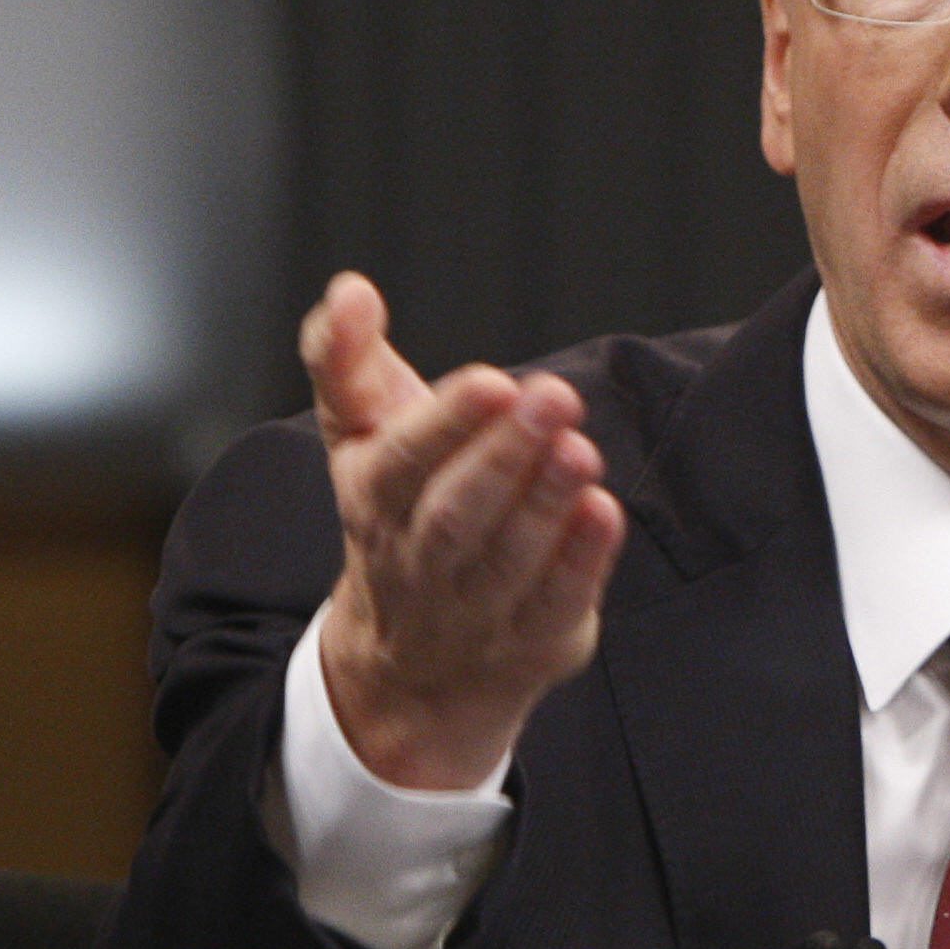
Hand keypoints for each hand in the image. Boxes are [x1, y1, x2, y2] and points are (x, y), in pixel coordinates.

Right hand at [302, 272, 626, 788]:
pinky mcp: (530, 641)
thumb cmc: (400, 508)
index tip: (493, 380)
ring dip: (546, 503)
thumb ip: (345, 356)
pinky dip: (580, 562)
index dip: (447, 423)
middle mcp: (419, 559)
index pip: (403, 460)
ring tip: (579, 450)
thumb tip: (350, 288)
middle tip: (554, 396)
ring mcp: (474, 608)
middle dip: (505, 454)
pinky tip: (604, 513)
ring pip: (507, 560)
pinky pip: (554, 604)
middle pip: (456, 513)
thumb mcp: (360, 431)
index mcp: (374, 497)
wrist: (413, 660)